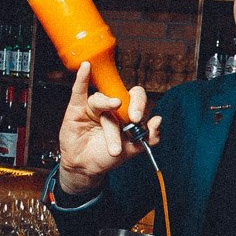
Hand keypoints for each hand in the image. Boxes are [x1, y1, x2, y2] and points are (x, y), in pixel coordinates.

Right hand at [57, 61, 160, 194]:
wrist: (85, 168)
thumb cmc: (106, 156)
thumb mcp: (132, 149)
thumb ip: (148, 137)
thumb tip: (158, 120)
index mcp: (126, 113)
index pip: (135, 97)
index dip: (139, 103)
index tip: (139, 118)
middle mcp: (111, 107)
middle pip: (120, 98)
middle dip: (129, 108)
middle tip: (134, 118)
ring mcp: (94, 107)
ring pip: (101, 102)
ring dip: (108, 124)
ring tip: (113, 142)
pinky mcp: (77, 108)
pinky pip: (79, 90)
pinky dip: (82, 78)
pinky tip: (86, 67)